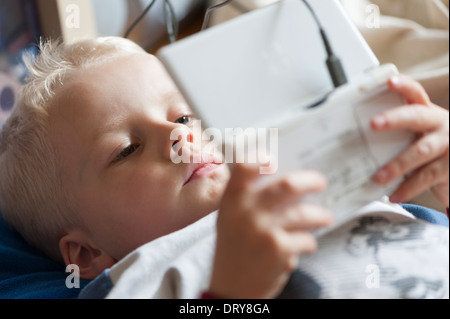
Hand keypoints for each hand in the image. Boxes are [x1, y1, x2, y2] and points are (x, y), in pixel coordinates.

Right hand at [209, 163, 333, 298]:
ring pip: (304, 213)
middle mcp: (246, 211)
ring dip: (320, 215)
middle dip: (310, 181)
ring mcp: (263, 229)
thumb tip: (284, 181)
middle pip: (287, 184)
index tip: (274, 160)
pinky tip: (305, 246)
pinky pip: (306, 239)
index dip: (262, 160)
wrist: (231, 288)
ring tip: (326, 218)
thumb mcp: (231, 219)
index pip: (246, 168)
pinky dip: (309, 243)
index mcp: (232, 200)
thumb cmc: (234, 250)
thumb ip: (248, 199)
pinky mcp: (279, 249)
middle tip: (320, 182)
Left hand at [372, 75, 448, 206]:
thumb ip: (397, 134)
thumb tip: (355, 140)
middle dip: (395, 119)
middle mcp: (441, 124)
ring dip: (397, 165)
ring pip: (421, 151)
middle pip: (417, 117)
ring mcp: (449, 145)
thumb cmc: (432, 150)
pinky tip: (395, 195)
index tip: (389, 80)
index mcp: (428, 113)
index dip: (403, 86)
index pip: (416, 94)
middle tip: (374, 123)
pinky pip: (427, 177)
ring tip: (378, 177)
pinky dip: (409, 188)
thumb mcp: (418, 135)